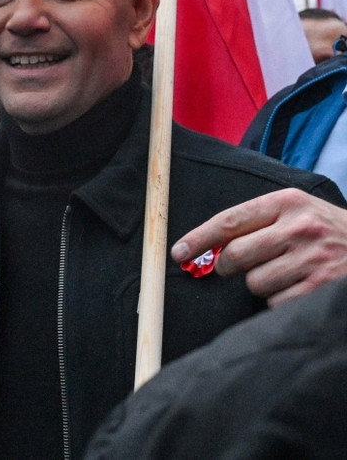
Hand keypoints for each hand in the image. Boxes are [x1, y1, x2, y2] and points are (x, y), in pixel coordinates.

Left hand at [173, 188, 346, 305]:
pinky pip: (276, 303)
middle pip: (235, 255)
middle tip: (239, 266)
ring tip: (287, 273)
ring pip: (254, 282)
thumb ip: (257, 223)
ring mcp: (313, 258)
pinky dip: (281, 300)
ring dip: (261, 284)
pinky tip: (300, 287)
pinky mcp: (321, 286)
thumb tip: (209, 247)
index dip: (198, 239)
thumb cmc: (327, 231)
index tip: (179, 253)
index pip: (229, 221)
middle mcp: (300, 227)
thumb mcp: (297, 212)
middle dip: (228, 266)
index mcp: (287, 203)